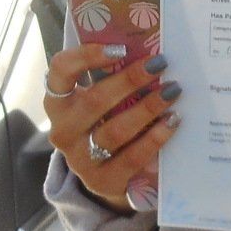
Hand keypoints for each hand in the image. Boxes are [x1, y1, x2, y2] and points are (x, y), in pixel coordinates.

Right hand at [45, 43, 181, 216]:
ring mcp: (80, 159)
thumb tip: (149, 49)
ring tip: (172, 91)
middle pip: (94, 101)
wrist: (105, 172)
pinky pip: (132, 157)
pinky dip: (155, 138)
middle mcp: (63, 131)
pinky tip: (172, 122)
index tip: (121, 49)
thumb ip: (112, 77)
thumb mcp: (100, 100)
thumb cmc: (106, 122)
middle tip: (160, 64)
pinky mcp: (102, 181)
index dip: (86, 56)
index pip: (60, 71)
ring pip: (115, 131)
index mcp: (58, 102)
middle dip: (130, 80)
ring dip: (147, 108)